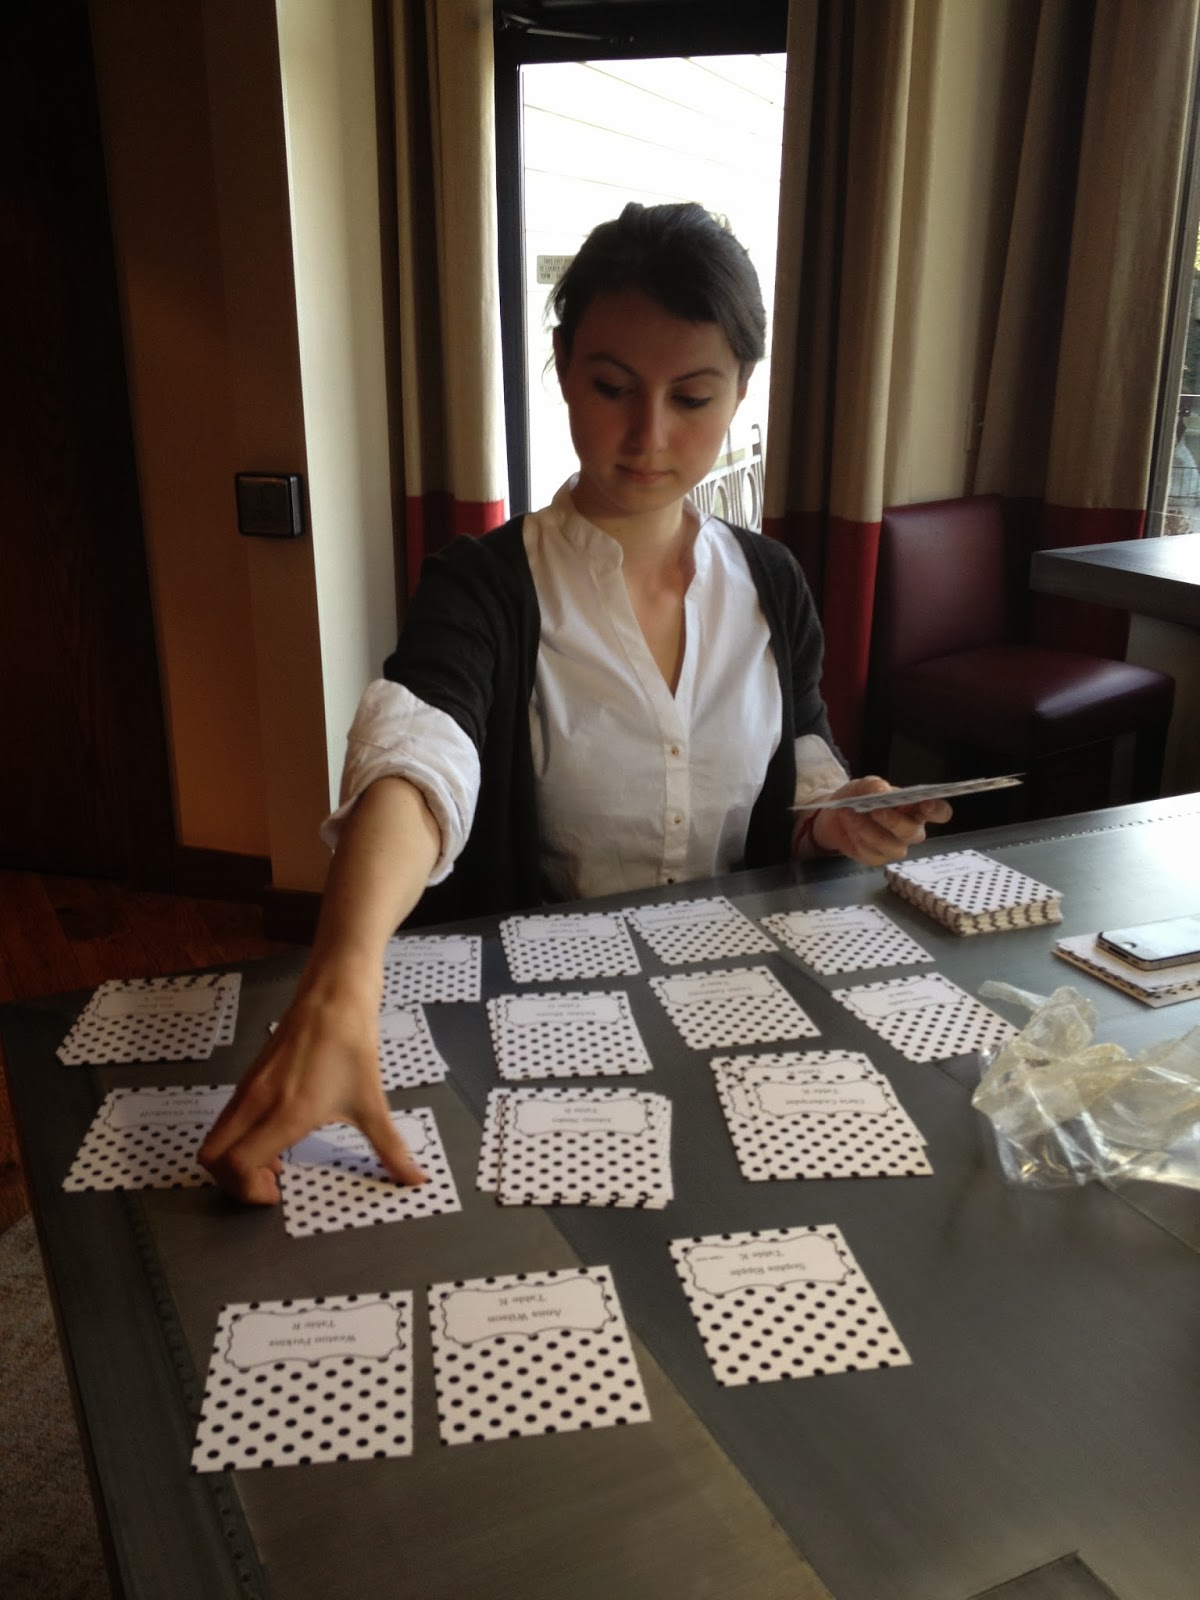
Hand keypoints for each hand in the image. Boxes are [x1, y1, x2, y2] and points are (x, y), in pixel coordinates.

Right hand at [198, 962, 426, 1204]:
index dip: (247, 1192)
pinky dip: (239, 1138)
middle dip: (231, 1182)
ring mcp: (248, 1088)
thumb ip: (390, 1148)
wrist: (335, 994)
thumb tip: (416, 1179)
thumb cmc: (352, 1045)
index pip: (236, 1165)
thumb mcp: (373, 1103)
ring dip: (235, 1159)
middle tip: (268, 1185)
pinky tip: (276, 1135)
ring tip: (275, 1163)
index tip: (277, 1194)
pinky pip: (228, 1118)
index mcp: (284, 1114)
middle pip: (211, 1157)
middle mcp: (256, 1102)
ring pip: (216, 1137)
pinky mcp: (250, 1077)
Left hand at [805, 775, 952, 866]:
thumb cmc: (860, 797)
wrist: (836, 813)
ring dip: (868, 829)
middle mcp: (911, 830)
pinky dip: (857, 836)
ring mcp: (895, 847)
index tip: (926, 804)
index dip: (938, 810)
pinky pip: (871, 852)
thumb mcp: (865, 785)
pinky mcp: (877, 858)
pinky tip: (849, 823)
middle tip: (876, 810)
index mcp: (917, 809)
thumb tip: (884, 791)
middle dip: (895, 822)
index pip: (940, 813)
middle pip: (914, 833)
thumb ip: (876, 785)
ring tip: (850, 813)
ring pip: (891, 846)